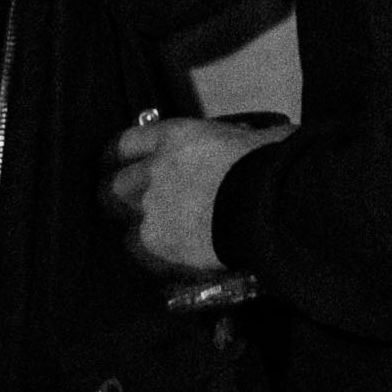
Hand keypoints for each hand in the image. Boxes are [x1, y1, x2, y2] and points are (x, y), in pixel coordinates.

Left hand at [95, 111, 279, 279]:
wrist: (270, 205)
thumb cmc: (273, 163)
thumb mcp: (260, 137)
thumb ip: (244, 140)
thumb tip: (256, 142)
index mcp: (176, 137)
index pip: (129, 143)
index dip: (131, 155)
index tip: (135, 162)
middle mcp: (154, 170)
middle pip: (119, 183)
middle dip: (131, 191)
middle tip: (151, 199)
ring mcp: (152, 208)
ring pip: (128, 219)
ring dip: (145, 223)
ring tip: (168, 232)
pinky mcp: (157, 242)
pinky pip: (144, 249)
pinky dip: (158, 250)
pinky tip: (175, 253)